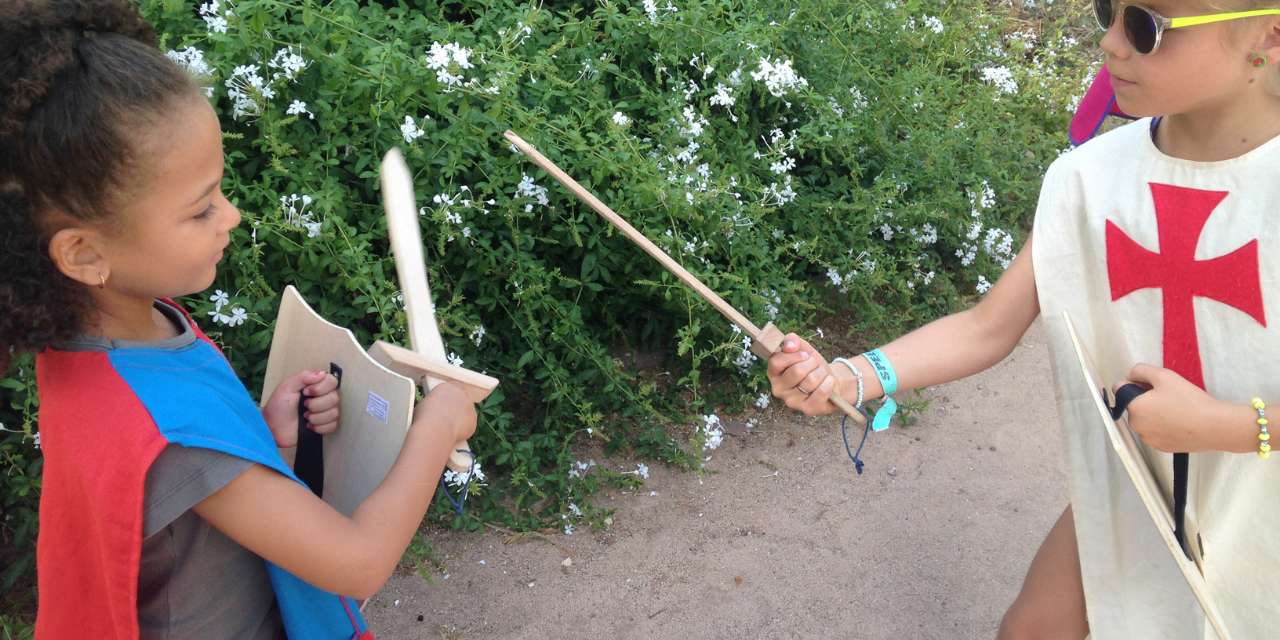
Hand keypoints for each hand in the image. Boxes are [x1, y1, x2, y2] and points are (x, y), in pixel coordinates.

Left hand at [261, 370, 340, 447]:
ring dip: (316, 417)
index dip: (320, 388)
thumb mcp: (286, 387)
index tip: (305, 393)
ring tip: (305, 418)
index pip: (332, 381)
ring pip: (334, 413)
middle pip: (334, 398)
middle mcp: (324, 398)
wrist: (272, 427)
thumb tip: (322, 374)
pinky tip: (309, 426)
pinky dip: (320, 427)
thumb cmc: (278, 406)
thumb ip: (303, 377)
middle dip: (316, 405)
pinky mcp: (325, 427)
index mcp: (316, 386)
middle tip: (304, 406)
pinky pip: (333, 426)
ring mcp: (326, 413)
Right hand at [413, 381, 476, 443]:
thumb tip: (435, 408)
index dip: (451, 396)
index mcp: (451, 387)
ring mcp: (470, 408)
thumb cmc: (425, 415)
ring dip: (461, 418)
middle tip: (447, 417)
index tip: (446, 403)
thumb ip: (436, 401)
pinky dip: (463, 429)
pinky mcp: (473, 421)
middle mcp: (463, 395)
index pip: (455, 387)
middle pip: (462, 400)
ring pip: (467, 413)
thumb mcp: (426, 402)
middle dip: (457, 407)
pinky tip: (453, 433)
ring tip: (448, 427)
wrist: (435, 428)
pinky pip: (469, 425)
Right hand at [767, 333, 840, 415]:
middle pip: (797, 371)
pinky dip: (829, 383)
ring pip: (811, 380)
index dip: (795, 355)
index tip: (805, 355)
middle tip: (814, 365)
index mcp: (774, 373)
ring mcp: (792, 401)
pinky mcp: (807, 409)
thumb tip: (790, 345)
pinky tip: (828, 382)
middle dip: (812, 363)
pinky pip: (821, 392)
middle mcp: (778, 389)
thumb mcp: (802, 348)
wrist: (829, 381)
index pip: (776, 361)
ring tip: (821, 374)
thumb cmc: (812, 365)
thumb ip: (793, 341)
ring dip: (822, 372)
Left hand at [1115, 363, 1256, 452]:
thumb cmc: (1189, 400)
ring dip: (1154, 413)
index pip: (1120, 390)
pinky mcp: (1163, 448)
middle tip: (1169, 396)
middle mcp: (1137, 426)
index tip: (1153, 385)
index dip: (1135, 383)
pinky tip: (1180, 422)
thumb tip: (1129, 376)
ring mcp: (1149, 440)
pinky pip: (1157, 432)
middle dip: (1145, 399)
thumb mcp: (1164, 375)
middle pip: (1134, 406)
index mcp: (1134, 408)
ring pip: (1146, 420)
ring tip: (1177, 409)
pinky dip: (1164, 426)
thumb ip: (1141, 370)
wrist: (1215, 426)